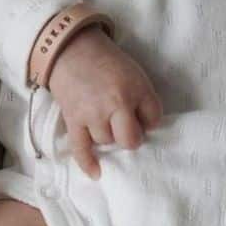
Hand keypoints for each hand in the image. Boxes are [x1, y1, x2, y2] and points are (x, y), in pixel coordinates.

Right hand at [46, 26, 162, 178]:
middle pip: (130, 140)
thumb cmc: (108, 62)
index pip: (153, 120)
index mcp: (134, 90)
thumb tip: (146, 126)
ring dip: (108, 137)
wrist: (72, 51)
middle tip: (124, 127)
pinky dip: (88, 163)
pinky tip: (96, 173)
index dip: (149, 121)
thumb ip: (143, 98)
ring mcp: (92, 115)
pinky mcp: (73, 120)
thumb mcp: (135, 73)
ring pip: (106, 143)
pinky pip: (80, 148)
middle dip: (130, 137)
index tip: (142, 117)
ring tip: (103, 122)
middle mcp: (115, 105)